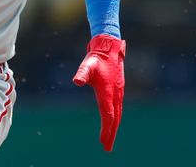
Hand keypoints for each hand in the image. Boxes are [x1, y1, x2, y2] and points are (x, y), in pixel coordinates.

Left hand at [73, 34, 125, 151]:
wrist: (109, 47)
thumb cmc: (96, 58)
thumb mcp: (87, 65)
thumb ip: (82, 74)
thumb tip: (76, 81)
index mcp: (108, 92)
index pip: (108, 115)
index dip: (106, 129)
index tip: (102, 141)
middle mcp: (116, 94)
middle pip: (115, 119)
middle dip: (111, 134)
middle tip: (107, 148)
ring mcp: (119, 92)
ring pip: (117, 114)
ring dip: (114, 127)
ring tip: (109, 139)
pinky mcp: (119, 89)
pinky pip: (118, 108)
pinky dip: (115, 118)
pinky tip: (112, 122)